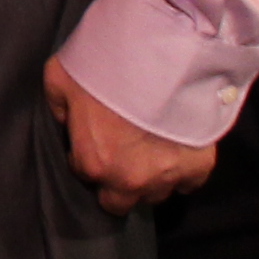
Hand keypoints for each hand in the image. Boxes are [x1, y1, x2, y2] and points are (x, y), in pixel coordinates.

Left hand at [43, 57, 214, 214]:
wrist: (161, 55)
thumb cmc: (105, 66)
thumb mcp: (60, 80)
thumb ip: (60, 108)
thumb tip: (67, 121)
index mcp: (93, 163)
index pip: (85, 175)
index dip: (89, 156)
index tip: (98, 140)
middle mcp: (129, 180)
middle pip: (120, 203)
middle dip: (118, 184)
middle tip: (123, 155)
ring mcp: (166, 176)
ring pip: (156, 194)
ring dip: (150, 178)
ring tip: (152, 150)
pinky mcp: (198, 167)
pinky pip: (189, 184)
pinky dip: (183, 172)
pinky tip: (177, 151)